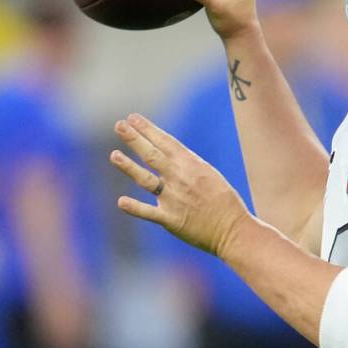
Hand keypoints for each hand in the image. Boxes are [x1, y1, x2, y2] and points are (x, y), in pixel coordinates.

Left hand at [109, 113, 251, 256]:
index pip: (165, 142)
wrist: (233, 229)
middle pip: (152, 155)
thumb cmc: (224, 201)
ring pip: (146, 180)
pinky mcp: (171, 219)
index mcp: (192, 165)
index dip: (147, 129)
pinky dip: (134, 207)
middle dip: (134, 139)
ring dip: (128, 167)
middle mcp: (180, 178)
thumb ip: (187, 166)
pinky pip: (148, 212)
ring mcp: (174, 199)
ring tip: (114, 155)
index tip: (132, 118)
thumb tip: (168, 155)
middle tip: (119, 125)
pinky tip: (121, 201)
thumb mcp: (209, 175)